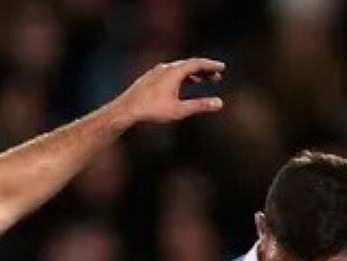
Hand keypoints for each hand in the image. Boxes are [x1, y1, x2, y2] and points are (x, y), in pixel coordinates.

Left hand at [110, 58, 225, 127]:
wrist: (124, 111)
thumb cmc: (151, 111)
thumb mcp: (178, 110)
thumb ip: (199, 105)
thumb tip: (219, 103)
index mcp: (174, 71)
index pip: (198, 63)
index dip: (211, 65)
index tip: (222, 67)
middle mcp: (165, 68)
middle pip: (189, 64)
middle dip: (204, 70)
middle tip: (216, 77)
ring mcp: (155, 72)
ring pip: (178, 69)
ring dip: (192, 74)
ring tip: (202, 81)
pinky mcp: (148, 78)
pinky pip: (169, 73)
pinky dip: (180, 77)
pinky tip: (181, 86)